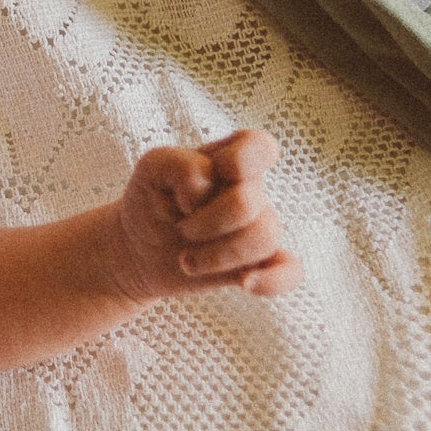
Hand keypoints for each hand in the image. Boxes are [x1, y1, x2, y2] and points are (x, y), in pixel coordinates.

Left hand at [117, 129, 300, 298]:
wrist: (140, 248)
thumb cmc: (151, 200)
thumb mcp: (151, 169)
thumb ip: (180, 164)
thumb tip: (206, 191)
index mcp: (229, 159)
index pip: (259, 147)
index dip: (238, 162)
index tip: (202, 178)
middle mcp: (251, 190)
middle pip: (248, 202)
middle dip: (206, 222)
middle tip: (181, 228)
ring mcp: (257, 227)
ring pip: (265, 237)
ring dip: (217, 255)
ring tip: (186, 261)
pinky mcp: (258, 262)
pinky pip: (291, 271)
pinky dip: (273, 280)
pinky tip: (244, 283)